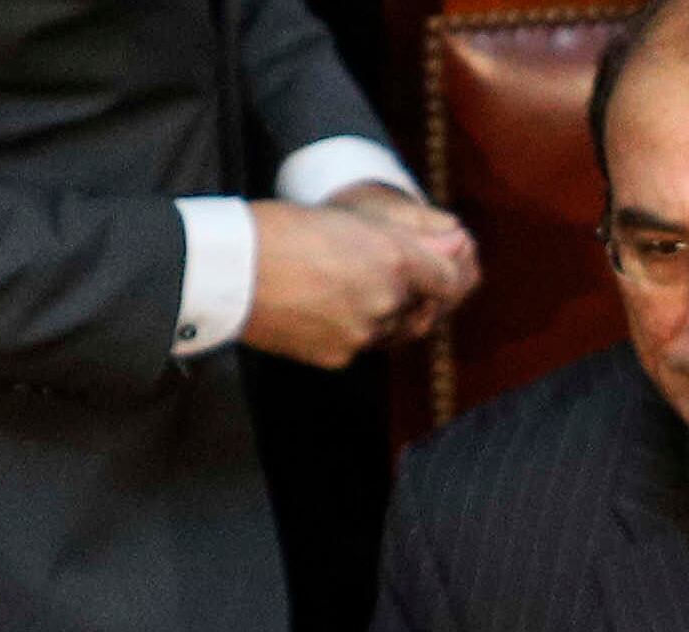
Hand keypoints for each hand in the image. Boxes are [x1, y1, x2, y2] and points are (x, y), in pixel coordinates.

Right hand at [244, 198, 465, 367]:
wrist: (228, 271)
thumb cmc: (281, 229)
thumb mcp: (349, 216)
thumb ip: (410, 232)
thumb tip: (460, 240)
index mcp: (393, 258)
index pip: (448, 277)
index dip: (445, 270)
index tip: (437, 263)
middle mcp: (386, 300)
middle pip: (421, 305)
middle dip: (410, 292)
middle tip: (373, 270)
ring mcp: (363, 334)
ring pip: (391, 328)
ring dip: (381, 312)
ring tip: (339, 285)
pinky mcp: (339, 357)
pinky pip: (361, 345)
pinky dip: (352, 330)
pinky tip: (322, 306)